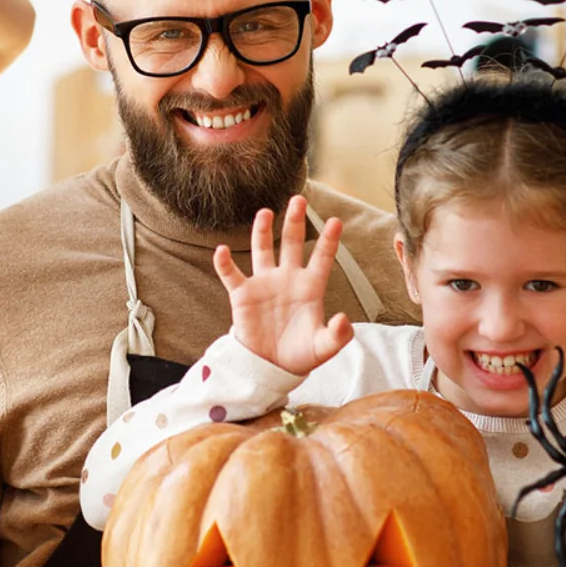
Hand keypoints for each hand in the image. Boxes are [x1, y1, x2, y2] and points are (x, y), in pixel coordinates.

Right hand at [214, 195, 352, 374]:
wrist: (271, 366)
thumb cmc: (300, 355)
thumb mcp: (323, 348)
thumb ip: (337, 335)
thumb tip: (344, 320)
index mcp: (310, 288)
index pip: (322, 258)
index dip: (328, 240)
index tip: (336, 221)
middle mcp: (287, 279)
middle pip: (292, 243)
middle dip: (295, 222)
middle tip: (299, 200)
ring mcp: (264, 284)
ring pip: (262, 250)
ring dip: (262, 232)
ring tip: (265, 212)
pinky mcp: (243, 294)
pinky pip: (231, 274)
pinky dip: (224, 263)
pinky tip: (221, 251)